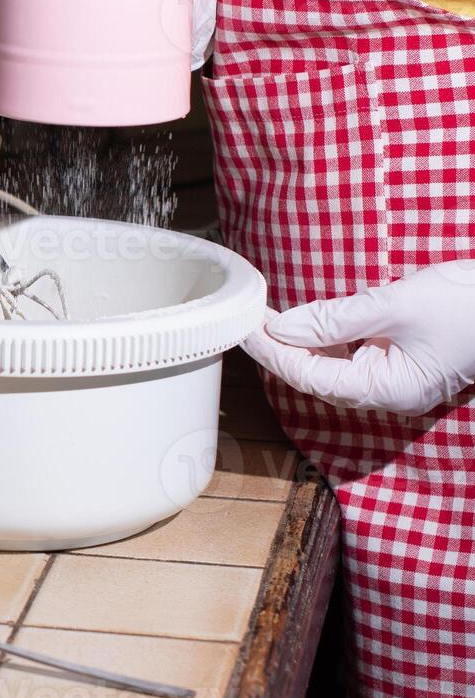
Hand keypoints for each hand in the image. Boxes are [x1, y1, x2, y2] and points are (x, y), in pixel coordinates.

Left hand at [241, 264, 474, 416]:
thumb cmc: (469, 303)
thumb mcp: (396, 304)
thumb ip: (335, 318)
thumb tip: (282, 328)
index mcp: (389, 389)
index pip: (310, 376)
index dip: (272, 352)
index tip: (244, 327)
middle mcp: (389, 393)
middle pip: (316, 376)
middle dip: (280, 348)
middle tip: (247, 317)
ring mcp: (396, 380)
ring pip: (331, 367)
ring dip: (299, 343)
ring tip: (266, 317)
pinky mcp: (401, 362)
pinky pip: (351, 356)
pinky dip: (325, 338)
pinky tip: (304, 321)